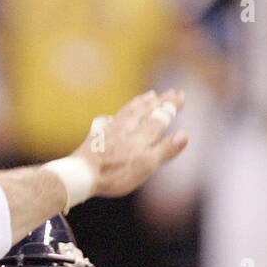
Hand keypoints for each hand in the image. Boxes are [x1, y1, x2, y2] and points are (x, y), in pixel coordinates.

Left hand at [73, 89, 188, 198]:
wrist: (82, 174)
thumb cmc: (117, 173)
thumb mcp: (147, 165)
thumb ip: (166, 149)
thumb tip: (185, 135)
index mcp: (142, 136)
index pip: (160, 117)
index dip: (171, 107)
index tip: (181, 95)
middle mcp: (127, 128)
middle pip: (146, 110)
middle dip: (160, 101)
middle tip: (170, 92)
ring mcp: (110, 130)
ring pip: (128, 111)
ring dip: (140, 102)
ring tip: (149, 95)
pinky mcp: (96, 136)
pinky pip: (108, 121)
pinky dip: (114, 117)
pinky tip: (112, 117)